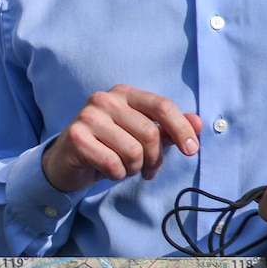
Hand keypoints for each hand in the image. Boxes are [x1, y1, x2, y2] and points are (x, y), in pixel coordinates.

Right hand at [41, 86, 202, 192]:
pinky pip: (113, 163)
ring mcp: (88, 117)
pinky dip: (116, 174)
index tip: (192, 150)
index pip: (162, 106)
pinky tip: (109, 171)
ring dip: (134, 168)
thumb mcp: (141, 136)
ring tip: (124, 167)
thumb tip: (199, 124)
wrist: (66, 161)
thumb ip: (169, 129)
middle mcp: (104, 99)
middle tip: (148, 169)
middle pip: (150, 134)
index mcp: (124, 93)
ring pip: (133, 151)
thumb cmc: (109, 146)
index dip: (182, 129)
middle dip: (154, 159)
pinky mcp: (76, 137)